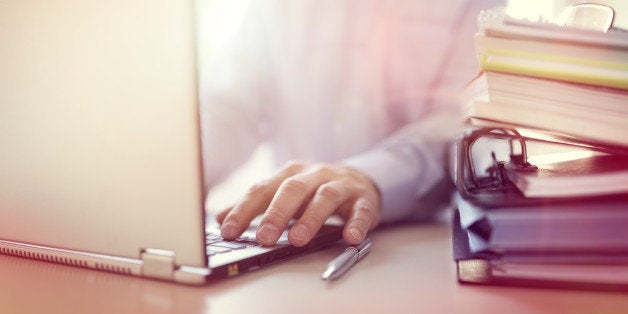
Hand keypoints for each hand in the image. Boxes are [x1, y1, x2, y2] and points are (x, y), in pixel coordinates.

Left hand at [215, 160, 380, 246]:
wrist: (359, 180)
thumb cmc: (314, 190)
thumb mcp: (284, 192)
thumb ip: (255, 204)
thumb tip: (220, 217)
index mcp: (290, 173)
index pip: (262, 189)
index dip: (244, 210)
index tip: (228, 231)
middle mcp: (314, 174)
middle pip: (293, 190)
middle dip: (276, 214)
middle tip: (264, 238)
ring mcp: (340, 184)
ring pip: (325, 197)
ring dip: (311, 218)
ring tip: (298, 239)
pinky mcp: (364, 198)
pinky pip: (361, 210)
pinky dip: (356, 223)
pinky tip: (349, 237)